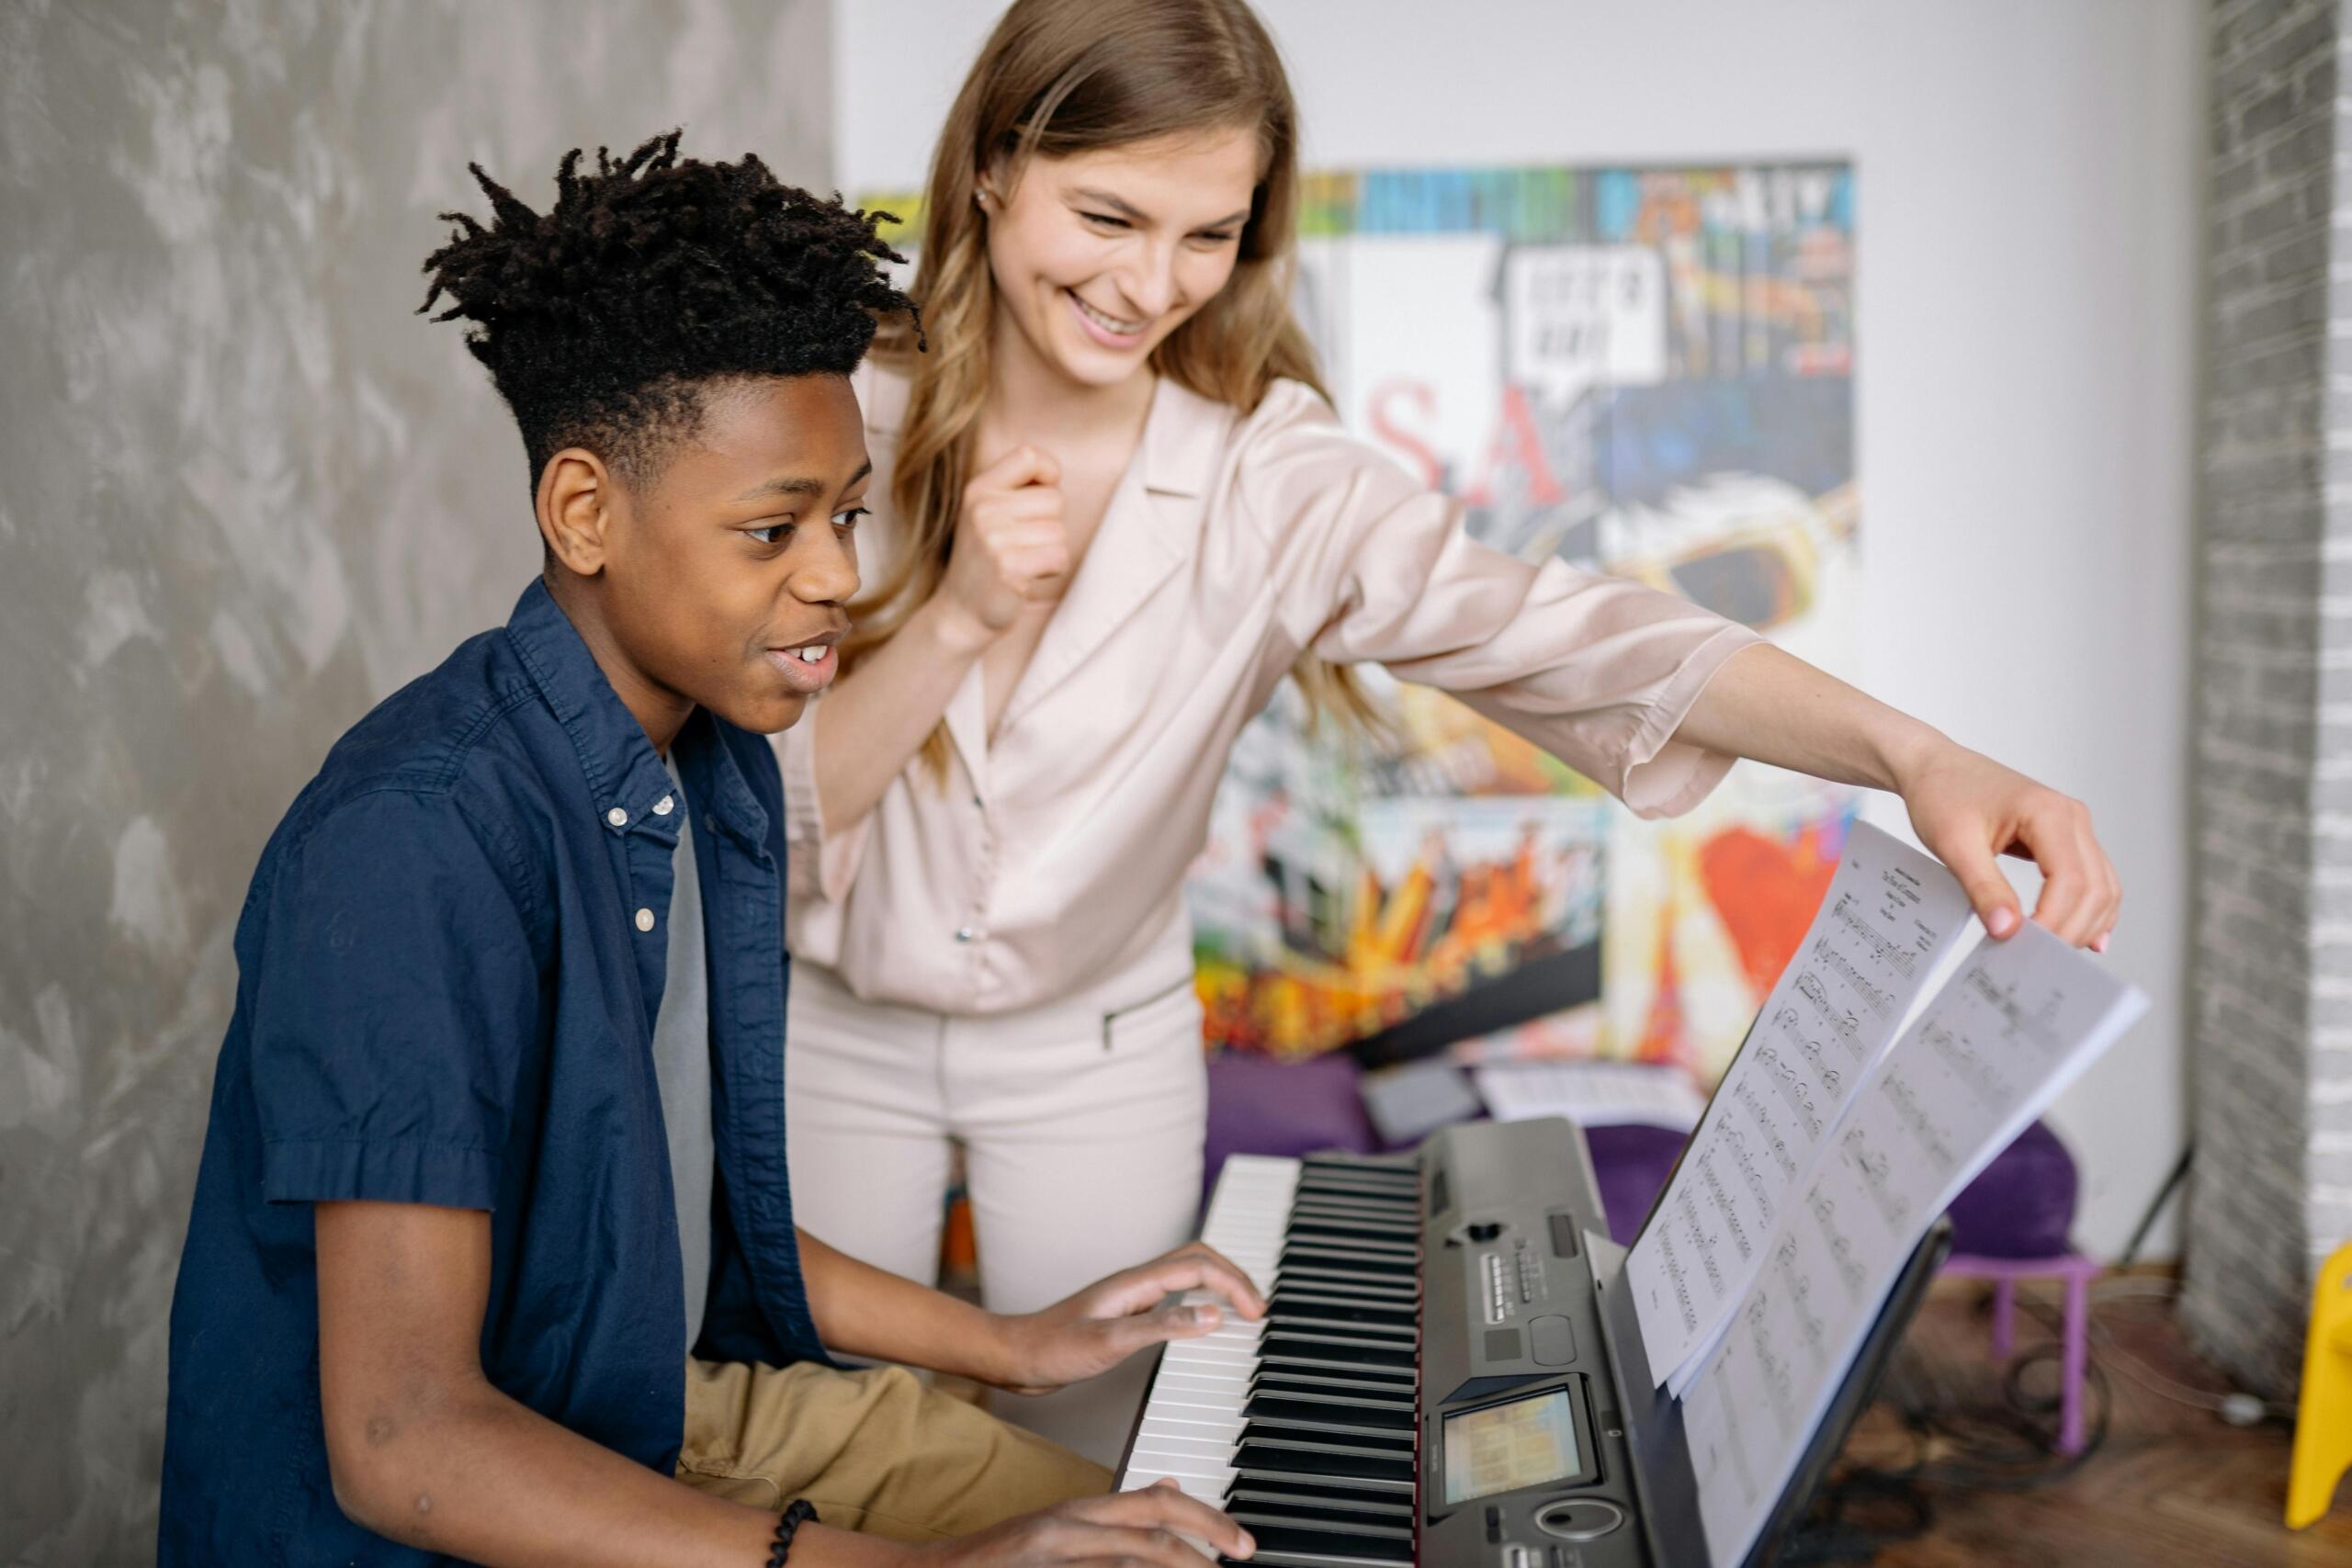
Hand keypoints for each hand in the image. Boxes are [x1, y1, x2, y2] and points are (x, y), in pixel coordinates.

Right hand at [914, 1479, 1253, 1567]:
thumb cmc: (998, 1563)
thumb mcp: (1061, 1528)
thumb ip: (1115, 1514)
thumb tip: (1171, 1491)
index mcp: (1078, 1512)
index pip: (1155, 1507)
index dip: (1206, 1520)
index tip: (1241, 1543)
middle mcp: (1068, 1527)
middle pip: (1153, 1531)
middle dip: (1205, 1545)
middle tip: (1239, 1558)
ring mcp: (1053, 1553)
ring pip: (1133, 1559)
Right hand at [935, 444, 1069, 647]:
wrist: (959, 613)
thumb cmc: (985, 561)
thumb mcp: (987, 515)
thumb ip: (1014, 490)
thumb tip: (1054, 475)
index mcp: (978, 490)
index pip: (1028, 455)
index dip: (1049, 472)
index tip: (1043, 493)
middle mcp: (983, 509)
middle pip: (1054, 499)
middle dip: (1049, 524)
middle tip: (1022, 545)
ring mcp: (993, 537)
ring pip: (1059, 531)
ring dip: (1050, 551)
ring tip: (1023, 562)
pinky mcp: (1009, 566)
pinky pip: (1059, 556)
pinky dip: (1052, 570)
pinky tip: (1028, 577)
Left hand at [988, 1243, 1267, 1395]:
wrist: (1014, 1358)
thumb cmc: (1051, 1349)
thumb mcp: (1111, 1342)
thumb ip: (1163, 1327)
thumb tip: (1212, 1315)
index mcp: (1136, 1282)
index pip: (1200, 1266)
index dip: (1234, 1285)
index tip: (1255, 1314)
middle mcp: (1136, 1284)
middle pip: (1198, 1260)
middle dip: (1234, 1276)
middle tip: (1257, 1308)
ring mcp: (1131, 1297)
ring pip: (1187, 1275)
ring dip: (1218, 1285)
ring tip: (1241, 1311)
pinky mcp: (1125, 1315)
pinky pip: (1173, 1298)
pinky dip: (1198, 1304)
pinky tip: (1201, 1325)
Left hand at [1893, 740, 2120, 950]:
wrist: (1934, 767)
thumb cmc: (1941, 795)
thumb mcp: (1953, 845)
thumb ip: (1983, 888)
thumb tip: (2007, 931)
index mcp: (2048, 812)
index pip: (2070, 880)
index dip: (2054, 920)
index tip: (2026, 947)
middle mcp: (2072, 817)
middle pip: (2095, 888)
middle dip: (2071, 929)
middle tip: (2035, 960)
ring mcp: (2075, 827)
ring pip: (2102, 887)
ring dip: (2084, 924)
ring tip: (2050, 954)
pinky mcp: (2067, 838)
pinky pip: (2092, 879)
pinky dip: (2088, 910)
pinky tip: (2078, 937)